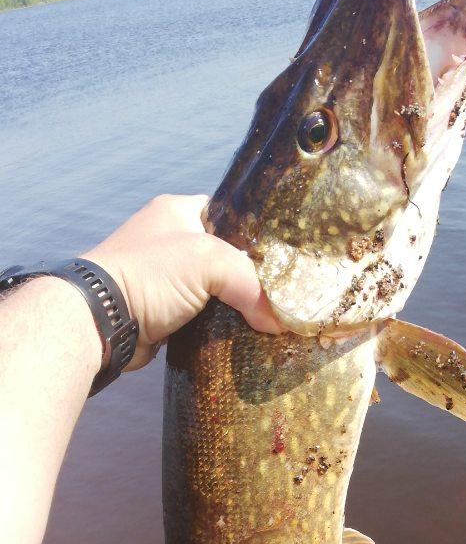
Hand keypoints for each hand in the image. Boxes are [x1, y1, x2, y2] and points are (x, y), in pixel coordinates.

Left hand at [83, 193, 280, 368]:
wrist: (104, 320)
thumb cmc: (152, 275)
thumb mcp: (209, 262)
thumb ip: (252, 285)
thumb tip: (278, 321)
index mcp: (178, 210)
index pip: (230, 214)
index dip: (257, 234)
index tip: (283, 258)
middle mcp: (170, 239)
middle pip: (226, 256)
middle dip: (250, 277)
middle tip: (279, 293)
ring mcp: (165, 277)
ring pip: (216, 289)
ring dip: (236, 305)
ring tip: (267, 317)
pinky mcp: (164, 310)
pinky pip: (203, 315)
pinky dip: (219, 324)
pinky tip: (242, 333)